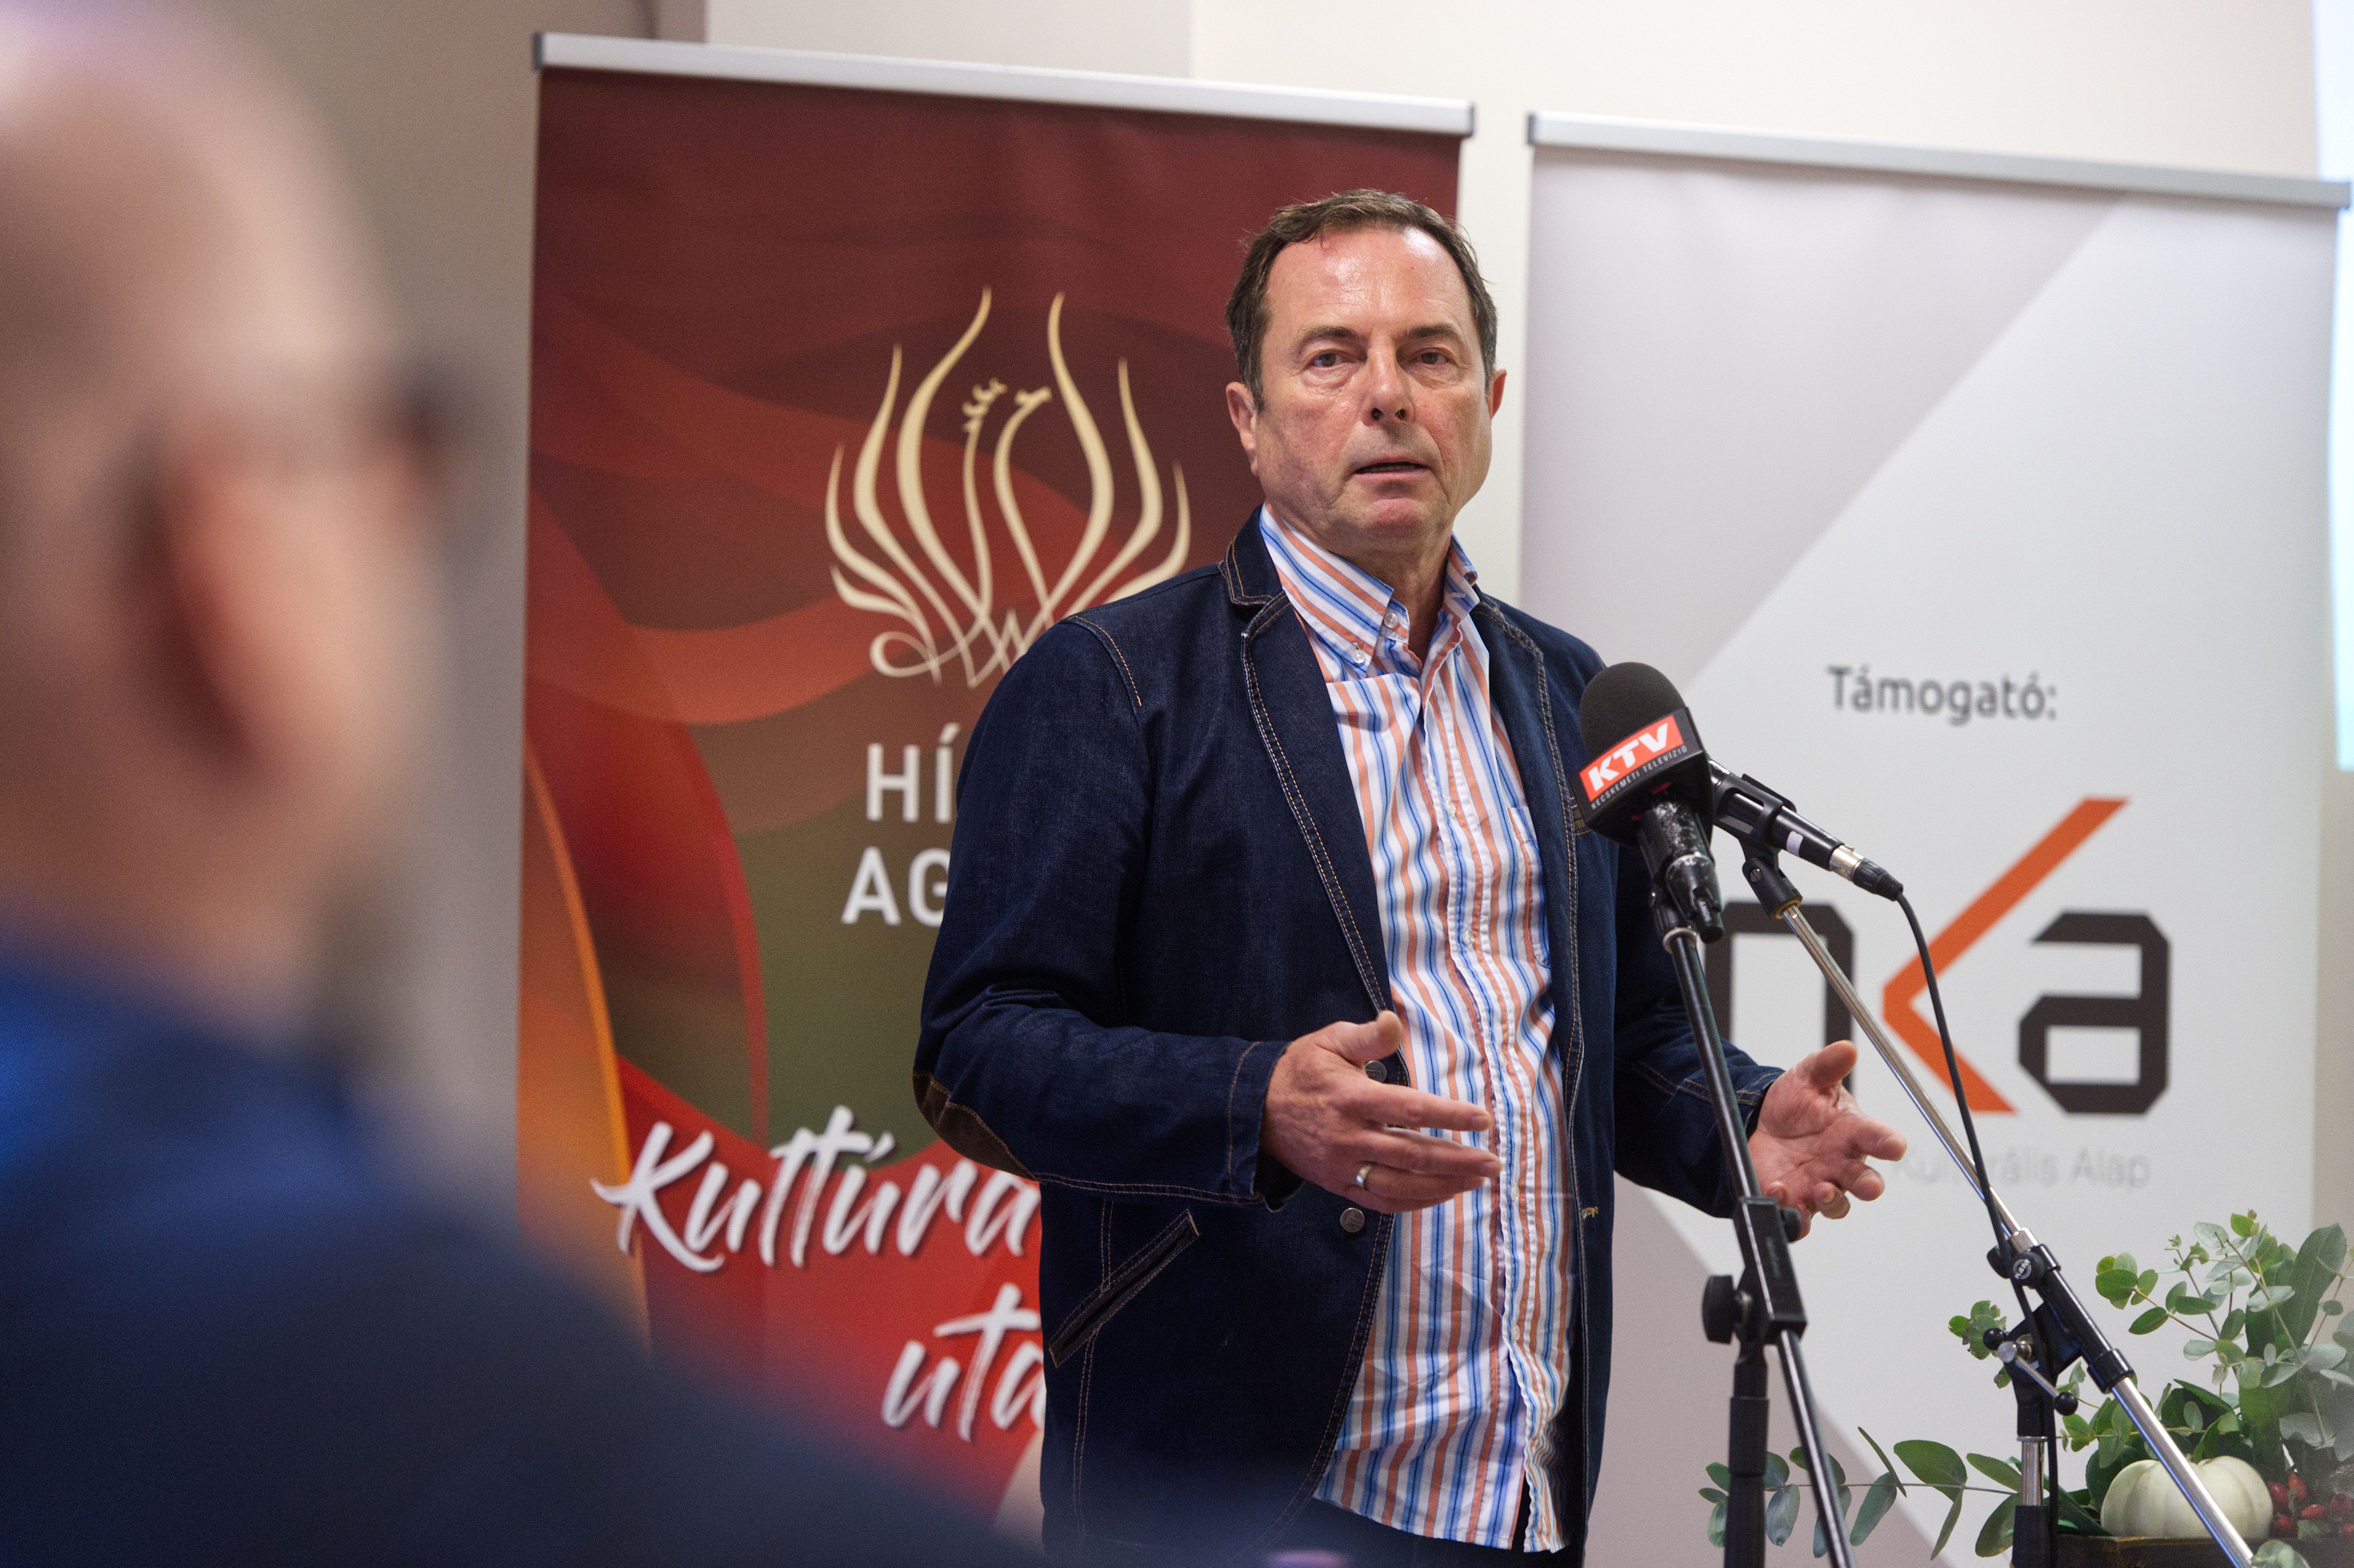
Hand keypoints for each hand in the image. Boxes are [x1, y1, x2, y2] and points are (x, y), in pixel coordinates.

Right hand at [1259, 1012, 1498, 1213]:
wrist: (1256, 1111)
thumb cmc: (1301, 1070)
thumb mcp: (1329, 1040)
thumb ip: (1366, 1035)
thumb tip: (1394, 1021)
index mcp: (1351, 1098)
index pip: (1410, 1110)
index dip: (1449, 1115)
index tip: (1482, 1119)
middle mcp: (1350, 1137)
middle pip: (1413, 1154)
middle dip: (1458, 1159)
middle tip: (1493, 1162)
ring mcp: (1344, 1166)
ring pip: (1402, 1185)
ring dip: (1444, 1185)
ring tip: (1477, 1180)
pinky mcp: (1339, 1185)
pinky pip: (1383, 1201)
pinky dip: (1417, 1202)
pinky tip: (1443, 1194)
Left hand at [1748, 1040, 1907, 1237]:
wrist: (1762, 1121)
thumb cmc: (1798, 1101)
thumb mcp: (1809, 1077)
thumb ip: (1827, 1065)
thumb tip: (1846, 1049)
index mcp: (1854, 1133)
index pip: (1879, 1139)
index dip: (1889, 1143)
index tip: (1895, 1146)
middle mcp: (1842, 1164)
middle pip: (1866, 1183)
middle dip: (1870, 1186)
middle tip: (1869, 1186)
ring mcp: (1819, 1185)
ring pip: (1836, 1206)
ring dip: (1831, 1201)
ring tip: (1819, 1189)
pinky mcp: (1795, 1200)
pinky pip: (1798, 1216)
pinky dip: (1791, 1212)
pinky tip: (1777, 1191)